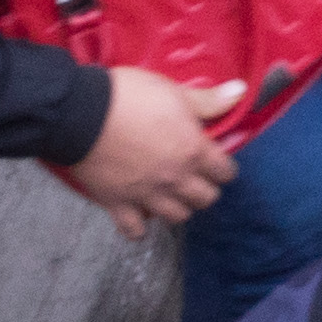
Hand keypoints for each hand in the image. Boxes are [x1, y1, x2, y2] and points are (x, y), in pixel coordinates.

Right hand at [63, 68, 243, 233]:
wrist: (80, 113)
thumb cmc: (130, 97)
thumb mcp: (174, 91)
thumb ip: (208, 100)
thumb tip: (241, 92)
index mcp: (193, 151)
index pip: (225, 172)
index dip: (224, 167)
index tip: (217, 161)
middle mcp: (174, 178)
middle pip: (204, 198)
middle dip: (205, 189)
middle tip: (196, 178)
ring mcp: (146, 194)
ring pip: (176, 216)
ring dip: (178, 208)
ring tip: (172, 195)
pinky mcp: (117, 203)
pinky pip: (133, 229)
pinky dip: (139, 228)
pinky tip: (141, 216)